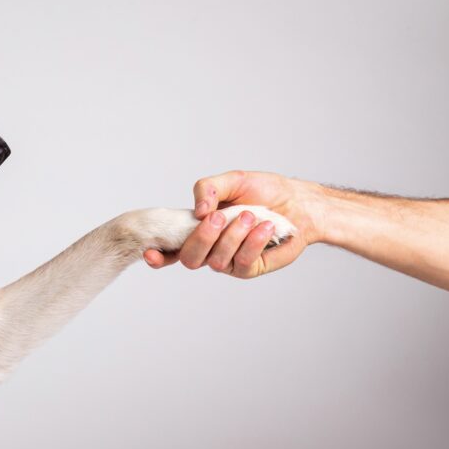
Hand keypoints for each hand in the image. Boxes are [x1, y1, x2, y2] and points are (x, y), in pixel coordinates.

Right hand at [144, 171, 321, 278]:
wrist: (298, 202)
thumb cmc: (264, 191)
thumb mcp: (232, 180)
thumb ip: (208, 189)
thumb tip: (197, 211)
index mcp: (198, 229)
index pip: (170, 248)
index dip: (157, 255)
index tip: (151, 252)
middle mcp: (209, 248)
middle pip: (189, 258)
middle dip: (202, 238)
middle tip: (219, 216)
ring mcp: (228, 261)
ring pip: (216, 260)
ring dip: (232, 236)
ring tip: (249, 215)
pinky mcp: (249, 268)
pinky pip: (242, 262)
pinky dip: (252, 242)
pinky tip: (265, 226)